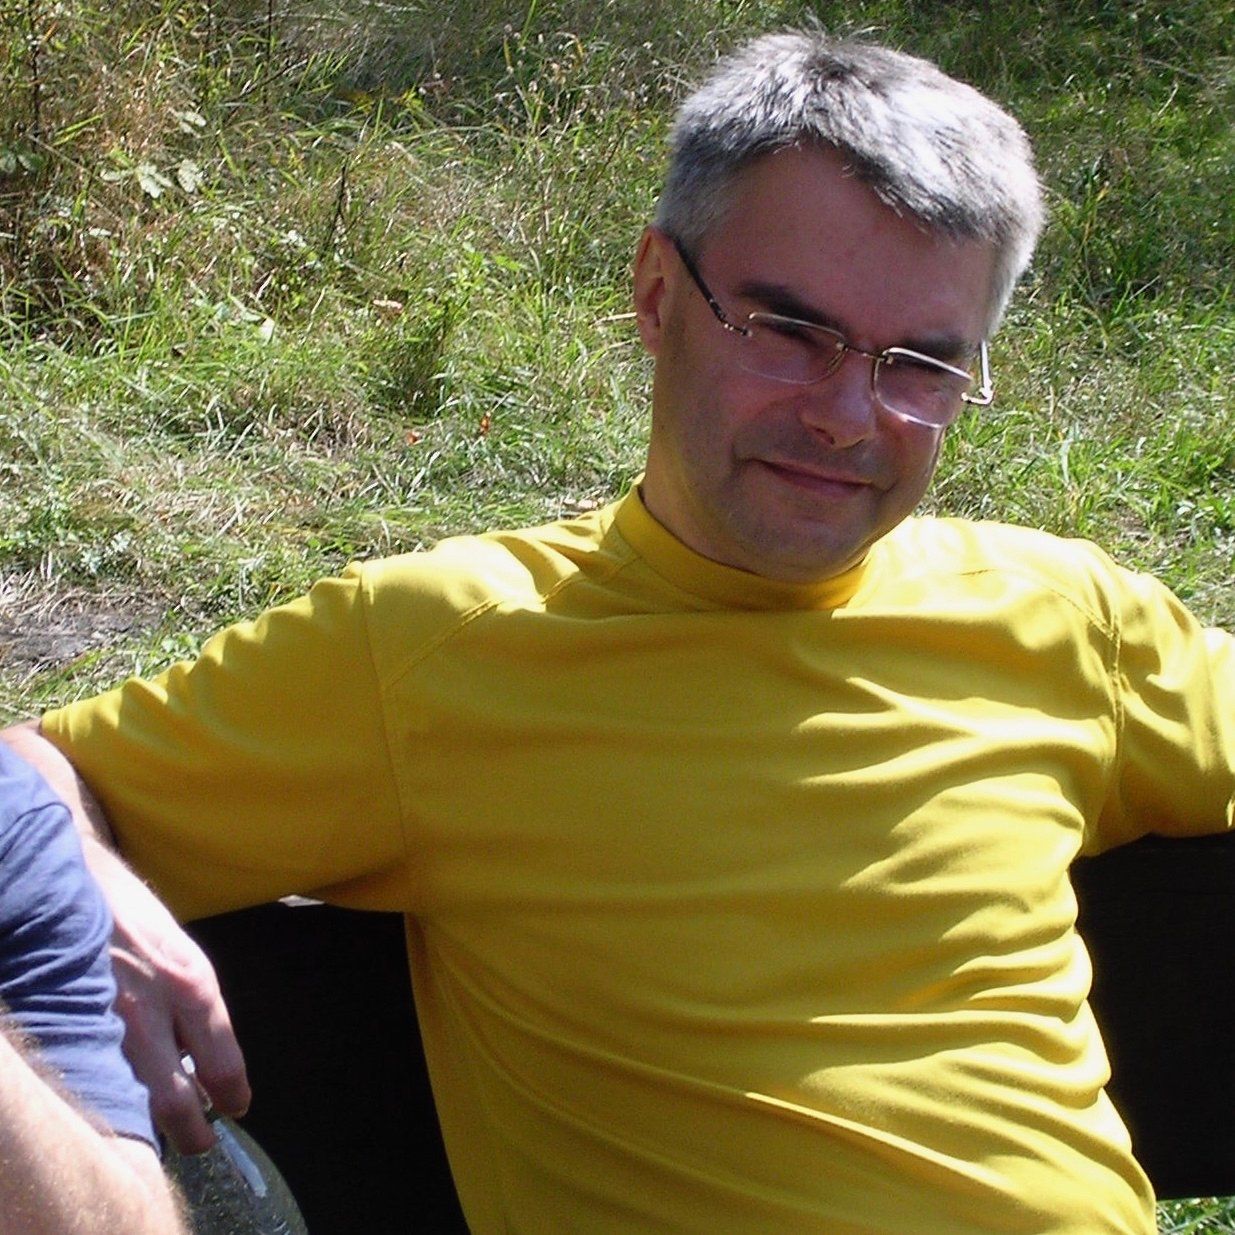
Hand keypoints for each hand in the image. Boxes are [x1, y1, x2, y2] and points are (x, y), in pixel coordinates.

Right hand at [87, 840, 250, 1152]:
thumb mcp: (183, 953)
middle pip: (175, 1100)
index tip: (237, 1106)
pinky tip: (121, 1097)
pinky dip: (113, 1094)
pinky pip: (95, 1077)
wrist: (77, 881)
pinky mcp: (68, 1024)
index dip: (232, 1095)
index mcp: (191, 983)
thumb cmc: (137, 918)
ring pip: (132, 1098)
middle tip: (202, 1141)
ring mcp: (104, 1021)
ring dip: (150, 1119)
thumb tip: (207, 1060)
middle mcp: (149, 1008)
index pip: (221, 1063)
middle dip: (193, 1131)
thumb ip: (197, 1006)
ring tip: (165, 1127)